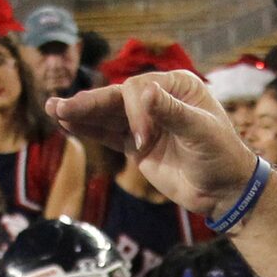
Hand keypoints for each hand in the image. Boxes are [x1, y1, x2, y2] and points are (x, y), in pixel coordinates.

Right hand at [47, 71, 257, 219]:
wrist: (224, 190)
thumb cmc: (220, 156)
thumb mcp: (202, 133)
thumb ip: (172, 113)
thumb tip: (145, 92)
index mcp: (175, 86)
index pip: (140, 89)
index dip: (135, 112)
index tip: (145, 141)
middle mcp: (157, 99)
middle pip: (116, 98)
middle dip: (89, 103)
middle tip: (61, 106)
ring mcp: (144, 123)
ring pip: (107, 114)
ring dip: (81, 112)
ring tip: (52, 108)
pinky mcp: (136, 145)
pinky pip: (107, 134)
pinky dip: (87, 130)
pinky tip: (65, 123)